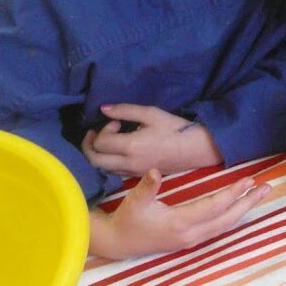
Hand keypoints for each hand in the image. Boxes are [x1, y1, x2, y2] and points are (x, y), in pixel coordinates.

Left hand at [82, 104, 221, 176]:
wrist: (196, 149)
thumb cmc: (175, 129)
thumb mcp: (151, 113)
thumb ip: (125, 110)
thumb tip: (103, 108)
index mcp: (130, 146)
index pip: (100, 142)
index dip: (102, 129)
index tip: (117, 122)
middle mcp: (128, 163)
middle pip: (94, 160)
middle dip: (89, 145)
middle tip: (95, 133)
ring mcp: (133, 172)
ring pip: (102, 169)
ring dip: (98, 154)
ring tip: (107, 141)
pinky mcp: (138, 176)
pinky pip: (114, 172)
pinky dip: (108, 162)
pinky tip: (117, 151)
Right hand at [89, 169, 269, 258]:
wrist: (120, 242)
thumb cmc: (128, 218)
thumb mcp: (134, 201)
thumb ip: (147, 186)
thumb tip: (155, 172)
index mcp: (180, 223)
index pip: (214, 207)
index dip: (233, 193)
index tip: (249, 180)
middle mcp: (191, 234)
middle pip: (228, 218)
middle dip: (248, 202)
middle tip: (267, 187)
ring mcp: (193, 240)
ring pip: (226, 225)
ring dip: (244, 209)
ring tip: (259, 194)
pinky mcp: (192, 240)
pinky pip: (220, 228)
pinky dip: (233, 216)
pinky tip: (241, 207)